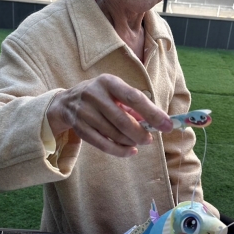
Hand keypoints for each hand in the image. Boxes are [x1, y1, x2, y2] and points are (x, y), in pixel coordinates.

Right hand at [46, 74, 172, 156]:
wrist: (66, 102)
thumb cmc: (101, 96)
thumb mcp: (115, 92)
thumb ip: (133, 106)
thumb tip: (155, 122)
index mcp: (108, 82)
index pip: (134, 97)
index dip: (152, 113)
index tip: (167, 125)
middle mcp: (94, 95)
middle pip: (123, 120)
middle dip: (140, 133)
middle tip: (149, 139)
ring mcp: (84, 112)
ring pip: (114, 134)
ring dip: (130, 141)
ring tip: (138, 142)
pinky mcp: (79, 128)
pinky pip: (103, 144)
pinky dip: (120, 151)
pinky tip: (130, 151)